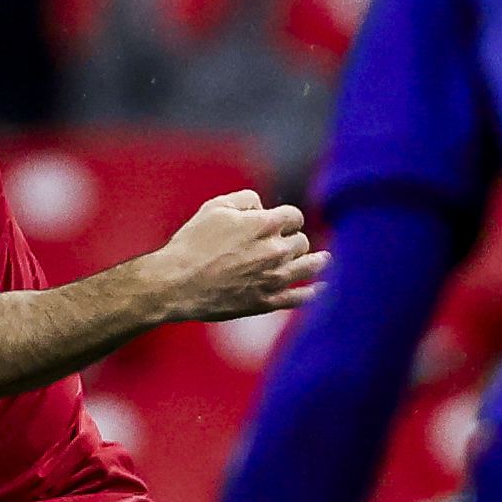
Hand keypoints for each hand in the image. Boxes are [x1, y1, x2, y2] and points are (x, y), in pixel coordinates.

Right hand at [140, 193, 325, 325]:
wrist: (177, 283)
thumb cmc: (192, 243)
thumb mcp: (215, 207)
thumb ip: (245, 199)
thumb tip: (262, 207)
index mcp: (264, 225)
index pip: (294, 216)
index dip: (288, 218)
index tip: (282, 223)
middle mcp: (275, 251)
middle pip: (302, 241)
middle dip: (295, 239)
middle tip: (287, 243)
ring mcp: (273, 279)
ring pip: (308, 268)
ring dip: (317, 262)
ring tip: (324, 259)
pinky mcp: (266, 302)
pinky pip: (297, 298)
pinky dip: (312, 293)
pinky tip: (320, 289)